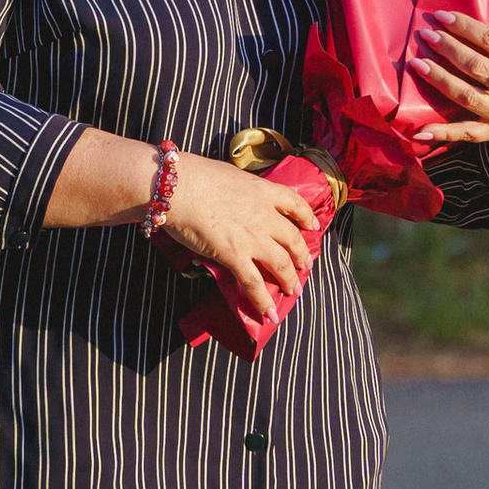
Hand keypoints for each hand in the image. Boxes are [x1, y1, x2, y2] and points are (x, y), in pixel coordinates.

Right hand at [161, 150, 326, 318]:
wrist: (177, 187)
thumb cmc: (196, 176)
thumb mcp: (230, 175)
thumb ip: (242, 190)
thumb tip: (240, 198)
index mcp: (263, 191)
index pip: (295, 204)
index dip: (306, 217)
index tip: (311, 226)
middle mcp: (264, 215)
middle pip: (293, 240)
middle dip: (302, 256)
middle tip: (305, 266)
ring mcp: (252, 238)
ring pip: (281, 264)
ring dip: (290, 280)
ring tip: (293, 291)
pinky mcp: (234, 256)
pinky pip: (254, 284)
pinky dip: (264, 301)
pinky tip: (269, 313)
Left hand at [410, 0, 488, 167]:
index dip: (465, 27)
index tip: (442, 16)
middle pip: (476, 66)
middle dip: (448, 49)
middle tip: (425, 34)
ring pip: (466, 96)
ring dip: (440, 80)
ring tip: (417, 63)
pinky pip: (466, 134)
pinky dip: (443, 134)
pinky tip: (420, 132)